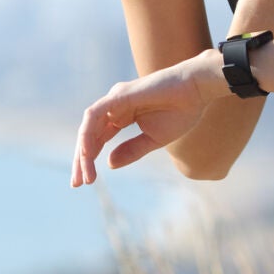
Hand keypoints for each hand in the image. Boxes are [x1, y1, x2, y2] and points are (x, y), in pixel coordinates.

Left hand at [71, 50, 226, 185]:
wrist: (196, 90)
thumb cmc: (180, 111)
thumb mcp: (153, 139)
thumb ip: (131, 150)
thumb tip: (109, 164)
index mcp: (121, 116)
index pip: (97, 140)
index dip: (89, 160)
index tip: (86, 182)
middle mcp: (113, 107)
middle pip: (89, 135)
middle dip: (82, 159)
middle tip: (77, 183)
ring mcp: (114, 100)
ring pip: (89, 126)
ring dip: (84, 152)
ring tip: (84, 175)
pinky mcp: (118, 96)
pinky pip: (95, 115)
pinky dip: (89, 133)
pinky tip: (86, 153)